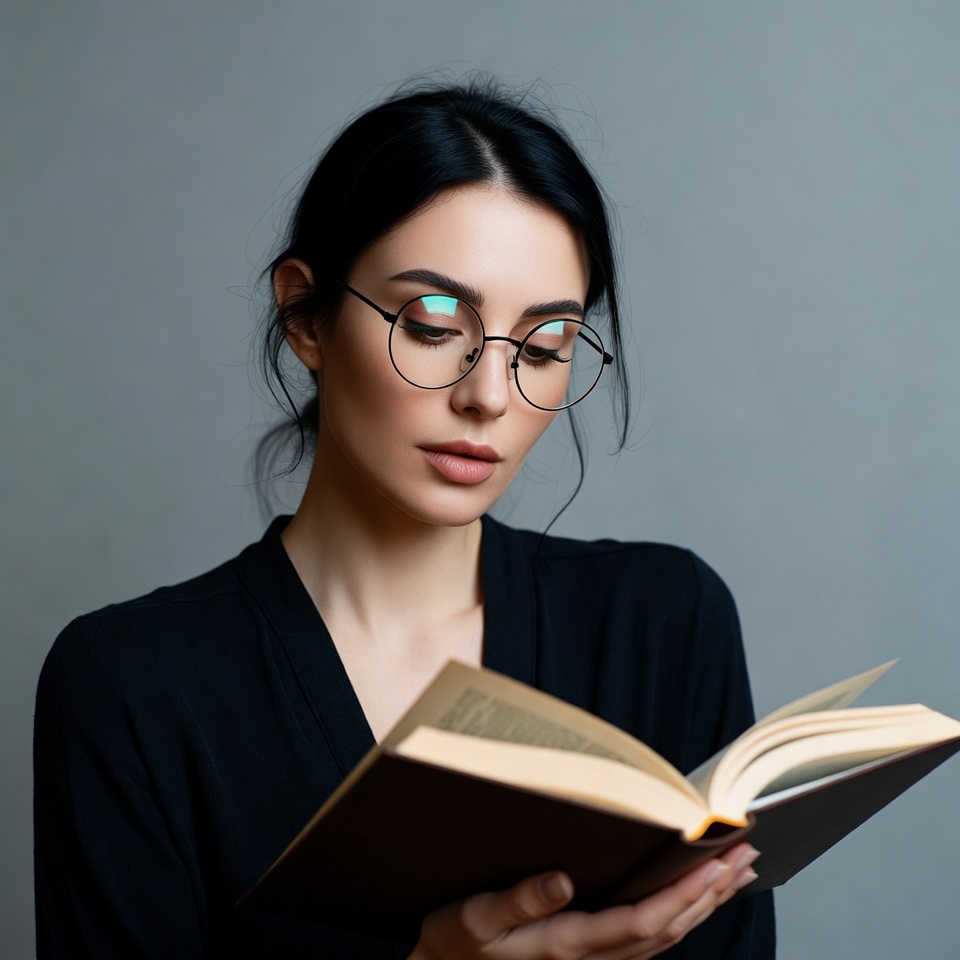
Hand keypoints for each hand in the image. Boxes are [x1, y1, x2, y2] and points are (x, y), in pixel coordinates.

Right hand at [410, 842, 758, 959]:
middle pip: (668, 929)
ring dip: (704, 904)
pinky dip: (680, 914)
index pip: (643, 921)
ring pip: (665, 936)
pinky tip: (693, 897)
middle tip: (747, 854)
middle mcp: (590, 958)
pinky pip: (650, 938)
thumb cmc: (454, 943)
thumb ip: (516, 901)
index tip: (717, 861)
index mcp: (567, 944)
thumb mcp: (472, 920)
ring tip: (737, 872)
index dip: (683, 893)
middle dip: (710, 892)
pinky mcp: (588, 954)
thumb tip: (563, 881)